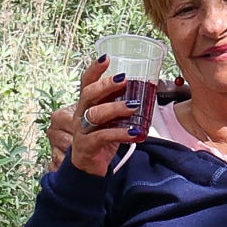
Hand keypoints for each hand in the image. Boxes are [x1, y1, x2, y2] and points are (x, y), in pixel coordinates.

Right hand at [52, 56, 140, 175]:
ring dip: (115, 108)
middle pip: (89, 95)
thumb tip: (146, 91)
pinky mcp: (86, 147)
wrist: (89, 170)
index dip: (95, 70)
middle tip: (124, 79)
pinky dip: (120, 133)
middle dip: (106, 85)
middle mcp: (80, 116)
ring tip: (134, 105)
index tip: (106, 57)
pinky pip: (102, 137)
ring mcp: (81, 131)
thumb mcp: (112, 120)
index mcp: (86, 106)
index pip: (86, 83)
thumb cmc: (102, 142)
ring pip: (94, 114)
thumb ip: (121, 106)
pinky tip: (135, 132)